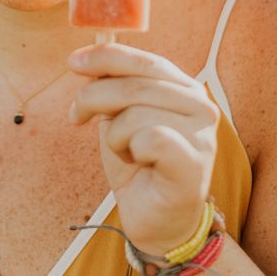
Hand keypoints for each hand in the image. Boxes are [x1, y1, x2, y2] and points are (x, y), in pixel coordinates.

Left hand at [68, 43, 219, 254]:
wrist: (156, 220)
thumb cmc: (138, 163)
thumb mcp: (119, 115)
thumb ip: (112, 85)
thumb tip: (84, 59)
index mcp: (185, 87)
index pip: (145, 60)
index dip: (107, 56)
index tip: (74, 61)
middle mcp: (201, 105)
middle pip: (134, 85)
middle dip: (93, 97)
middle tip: (77, 115)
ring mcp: (202, 134)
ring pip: (135, 113)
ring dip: (114, 134)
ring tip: (123, 150)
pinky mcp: (193, 163)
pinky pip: (148, 138)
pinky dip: (130, 148)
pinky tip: (137, 161)